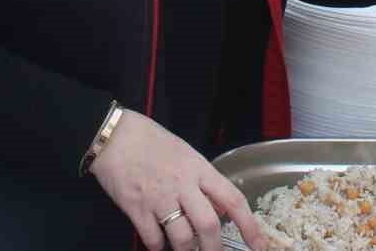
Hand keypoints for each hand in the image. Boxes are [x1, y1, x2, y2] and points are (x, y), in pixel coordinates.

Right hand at [90, 110, 267, 250]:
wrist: (116, 137)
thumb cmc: (153, 142)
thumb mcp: (187, 154)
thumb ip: (205, 182)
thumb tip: (221, 210)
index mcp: (199, 169)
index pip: (232, 199)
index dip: (249, 226)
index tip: (259, 245)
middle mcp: (183, 185)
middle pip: (208, 226)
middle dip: (214, 249)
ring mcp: (159, 198)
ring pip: (181, 238)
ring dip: (185, 250)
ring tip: (184, 249)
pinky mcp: (136, 209)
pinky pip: (153, 239)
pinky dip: (157, 246)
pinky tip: (158, 241)